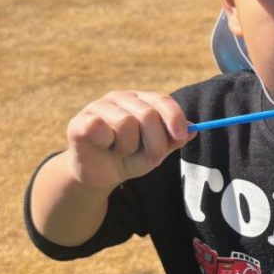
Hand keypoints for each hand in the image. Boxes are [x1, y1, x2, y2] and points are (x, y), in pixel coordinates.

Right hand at [65, 90, 193, 190]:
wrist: (99, 176)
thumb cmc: (129, 158)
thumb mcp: (156, 152)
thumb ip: (173, 140)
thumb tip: (194, 129)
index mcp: (142, 101)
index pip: (162, 100)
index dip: (174, 117)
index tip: (180, 136)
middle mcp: (120, 98)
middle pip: (148, 114)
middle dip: (155, 143)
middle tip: (152, 159)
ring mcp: (99, 107)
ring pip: (126, 123)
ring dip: (128, 147)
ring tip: (121, 152)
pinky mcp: (80, 121)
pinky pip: (100, 128)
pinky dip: (107, 143)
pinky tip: (104, 147)